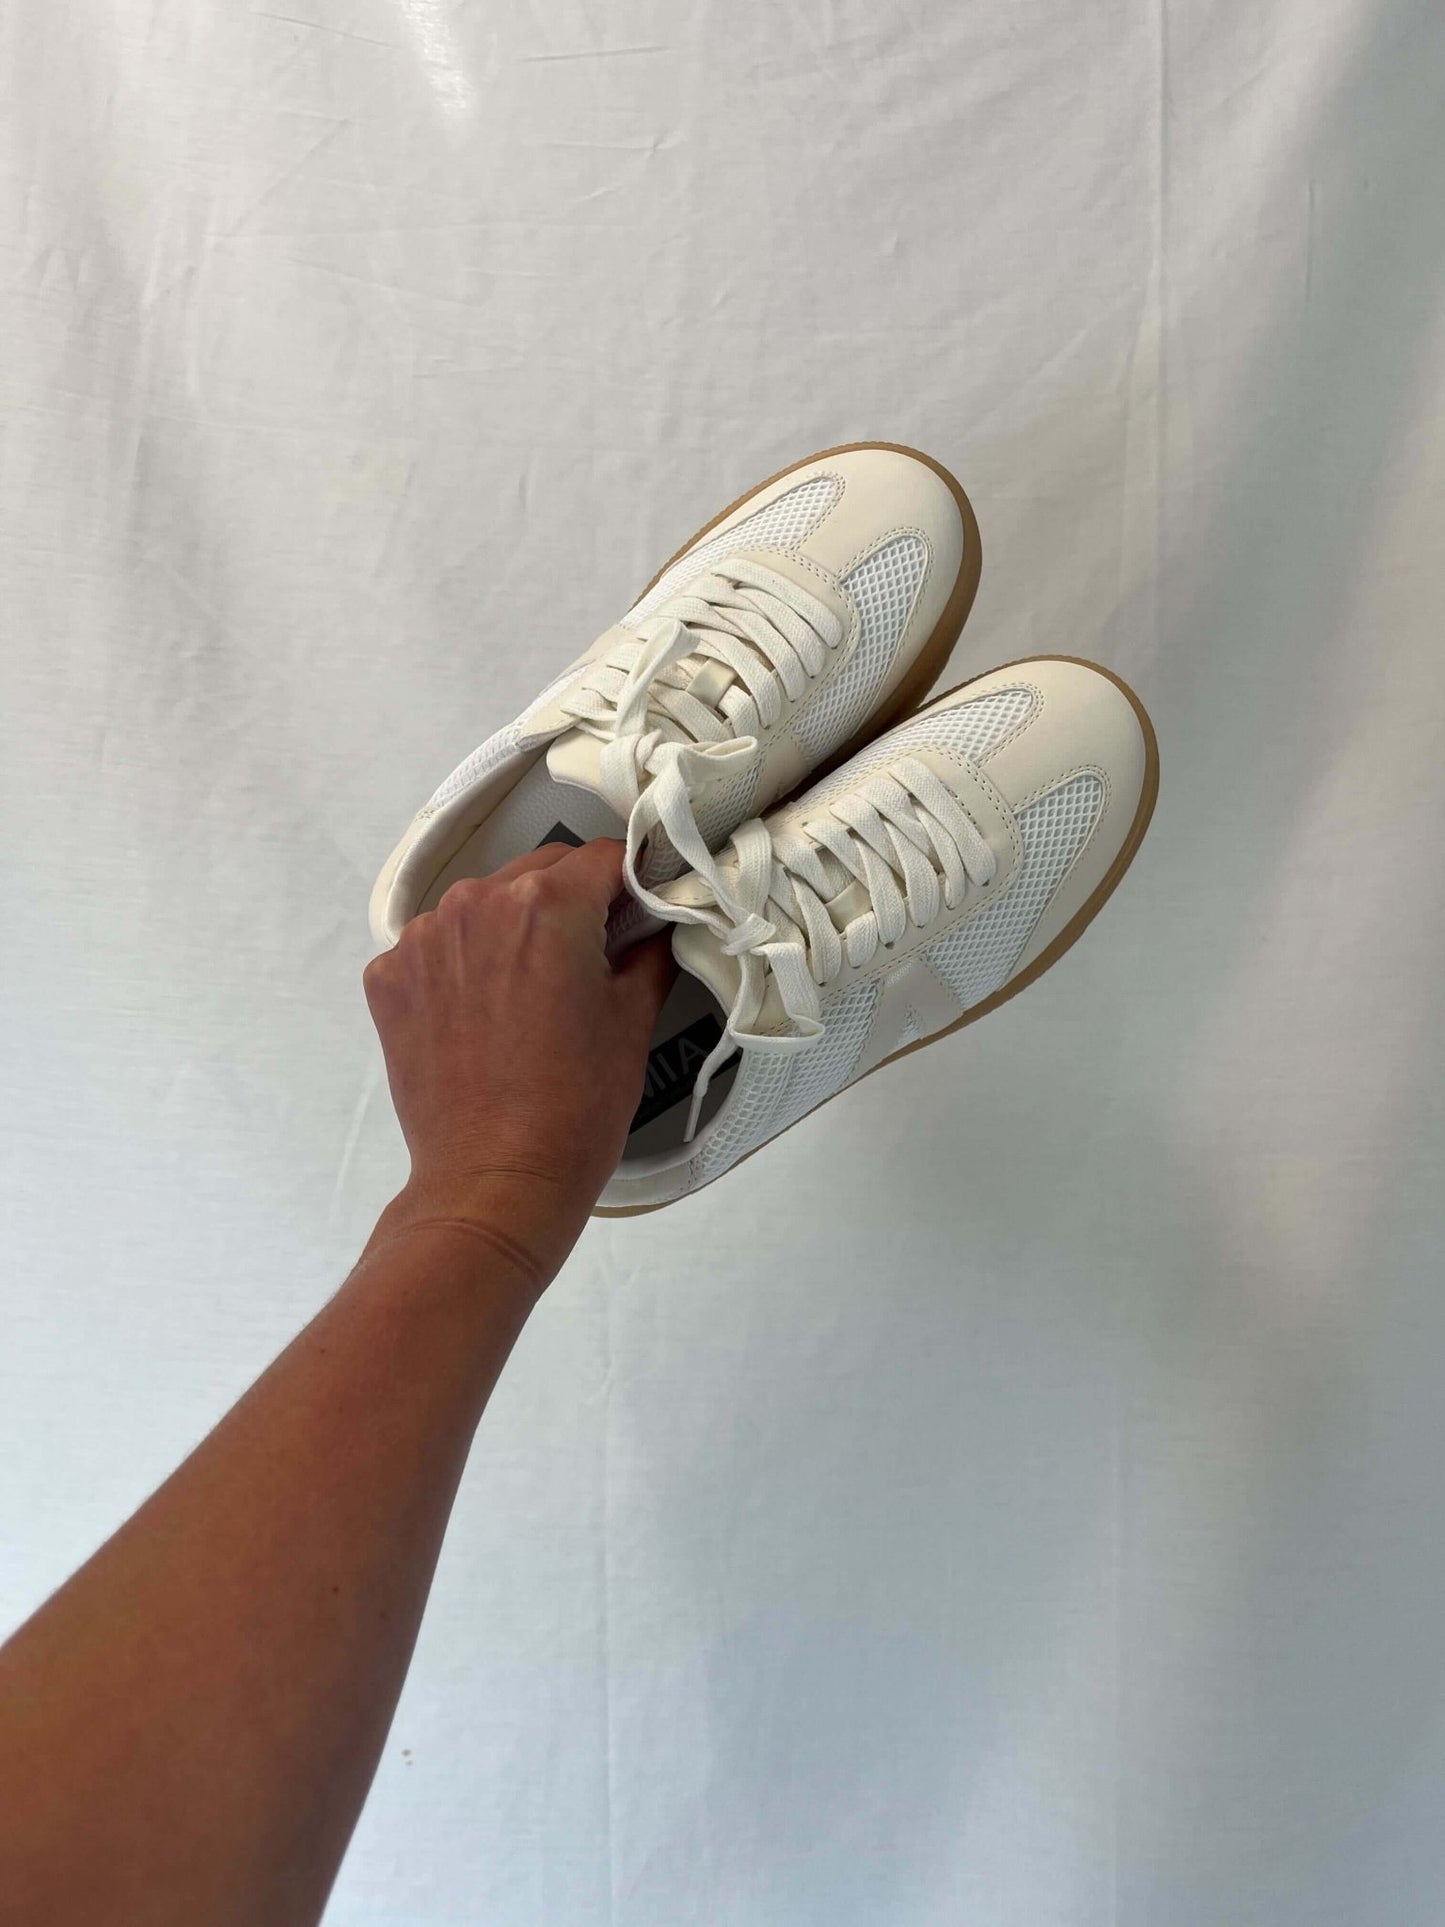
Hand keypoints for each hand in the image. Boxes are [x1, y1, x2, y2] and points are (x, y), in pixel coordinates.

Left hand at [361, 839, 673, 1292]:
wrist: (493, 1181)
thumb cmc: (576, 1105)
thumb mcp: (632, 1021)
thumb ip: (649, 951)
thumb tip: (657, 923)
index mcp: (546, 903)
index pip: (605, 858)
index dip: (634, 880)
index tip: (644, 907)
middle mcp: (475, 901)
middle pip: (540, 871)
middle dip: (572, 900)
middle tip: (593, 954)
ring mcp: (421, 939)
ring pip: (484, 903)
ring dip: (512, 927)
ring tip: (532, 989)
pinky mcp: (387, 978)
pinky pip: (437, 946)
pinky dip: (463, 964)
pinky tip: (483, 1014)